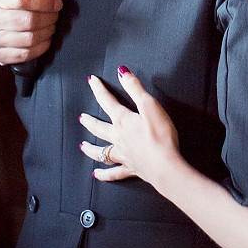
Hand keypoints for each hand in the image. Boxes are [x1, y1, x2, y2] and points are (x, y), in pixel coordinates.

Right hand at [0, 0, 73, 65]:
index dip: (45, 2)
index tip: (57, 4)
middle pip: (28, 20)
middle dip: (49, 18)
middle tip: (54, 15)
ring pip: (29, 39)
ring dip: (46, 33)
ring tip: (50, 26)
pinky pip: (24, 54)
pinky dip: (40, 48)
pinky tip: (44, 39)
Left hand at [79, 70, 179, 187]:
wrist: (165, 167)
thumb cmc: (160, 136)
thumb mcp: (150, 105)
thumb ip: (135, 88)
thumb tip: (122, 71)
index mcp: (123, 121)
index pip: (107, 101)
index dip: (99, 89)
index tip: (91, 80)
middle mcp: (118, 138)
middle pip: (99, 128)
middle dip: (90, 121)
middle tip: (82, 117)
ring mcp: (123, 155)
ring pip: (101, 152)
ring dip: (90, 148)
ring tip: (82, 146)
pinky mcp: (131, 169)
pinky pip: (113, 173)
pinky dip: (104, 175)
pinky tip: (96, 175)